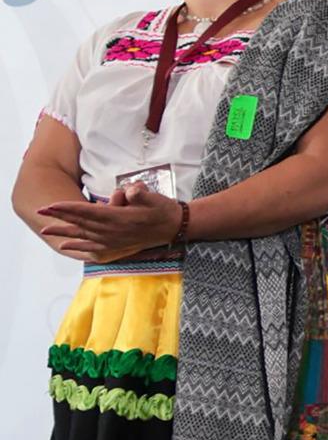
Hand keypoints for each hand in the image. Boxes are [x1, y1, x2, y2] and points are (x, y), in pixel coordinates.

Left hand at [39, 186, 183, 263]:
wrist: (175, 227)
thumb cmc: (162, 209)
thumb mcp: (154, 197)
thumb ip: (140, 194)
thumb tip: (130, 190)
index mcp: (118, 218)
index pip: (87, 212)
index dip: (67, 208)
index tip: (51, 205)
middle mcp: (112, 231)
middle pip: (80, 223)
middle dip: (60, 216)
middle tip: (41, 210)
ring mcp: (113, 241)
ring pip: (82, 235)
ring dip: (63, 232)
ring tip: (45, 230)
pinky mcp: (115, 247)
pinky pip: (92, 248)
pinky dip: (78, 247)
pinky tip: (65, 246)